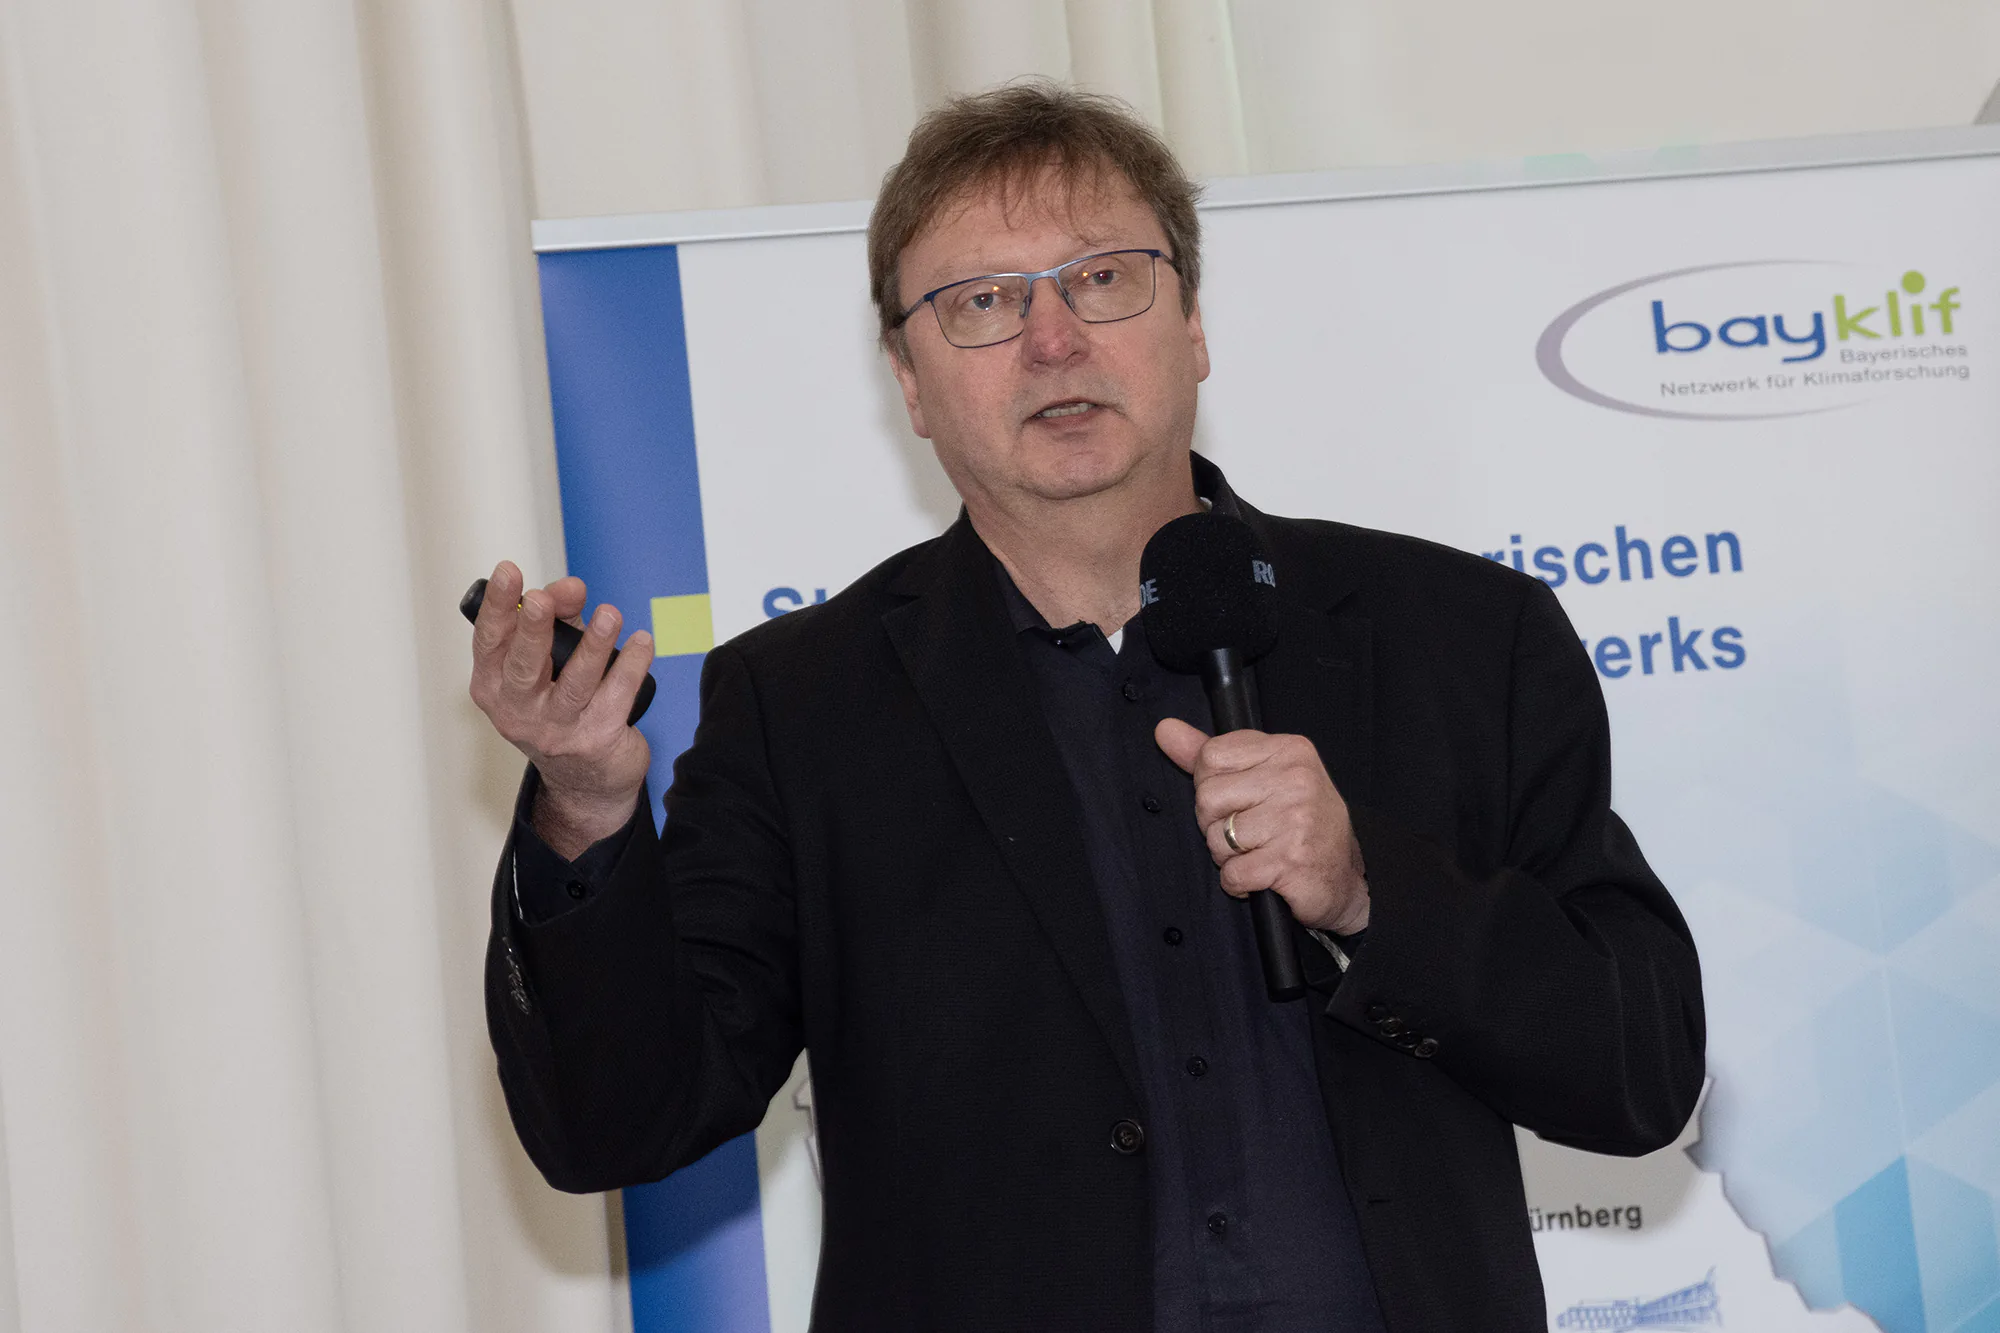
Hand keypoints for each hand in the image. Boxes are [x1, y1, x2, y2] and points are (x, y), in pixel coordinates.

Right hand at [468, 560, 653, 856]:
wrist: (586, 780)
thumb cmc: (560, 706)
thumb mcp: (551, 660)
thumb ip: (560, 619)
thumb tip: (571, 589)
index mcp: (494, 686)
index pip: (490, 641)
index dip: (498, 606)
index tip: (509, 572)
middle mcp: (518, 712)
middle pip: (523, 667)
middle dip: (533, 629)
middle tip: (542, 599)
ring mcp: (556, 730)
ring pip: (575, 683)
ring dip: (593, 645)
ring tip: (609, 614)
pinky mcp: (595, 741)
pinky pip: (616, 697)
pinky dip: (631, 666)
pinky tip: (642, 643)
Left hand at [1155, 717, 1368, 934]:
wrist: (1344, 879)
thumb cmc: (1300, 825)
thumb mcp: (1263, 777)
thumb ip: (1211, 755)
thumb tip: (1165, 729)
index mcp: (1288, 749)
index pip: (1211, 757)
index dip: (1211, 786)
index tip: (1239, 800)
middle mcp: (1296, 779)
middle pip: (1208, 797)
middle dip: (1216, 824)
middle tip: (1251, 833)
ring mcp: (1296, 820)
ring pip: (1217, 838)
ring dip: (1228, 857)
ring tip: (1259, 853)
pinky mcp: (1291, 861)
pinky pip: (1232, 873)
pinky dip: (1239, 882)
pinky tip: (1263, 876)